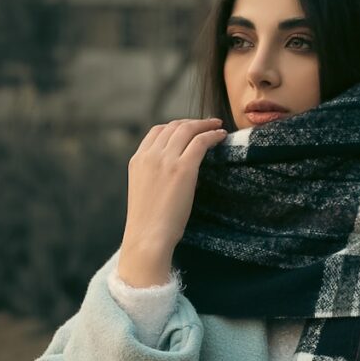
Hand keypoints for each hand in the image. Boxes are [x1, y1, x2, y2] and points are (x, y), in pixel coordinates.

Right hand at [118, 117, 226, 283]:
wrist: (147, 237)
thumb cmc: (149, 225)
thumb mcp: (146, 193)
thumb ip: (156, 177)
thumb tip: (180, 174)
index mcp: (138, 160)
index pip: (157, 132)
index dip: (175, 126)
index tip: (189, 128)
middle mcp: (150, 155)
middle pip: (173, 126)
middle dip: (192, 122)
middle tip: (207, 124)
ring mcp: (165, 160)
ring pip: (187, 130)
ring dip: (205, 124)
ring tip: (217, 126)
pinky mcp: (183, 168)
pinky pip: (200, 142)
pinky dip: (212, 135)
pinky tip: (221, 136)